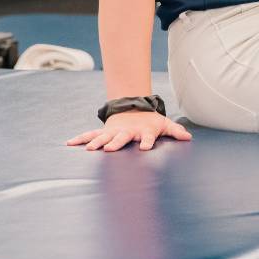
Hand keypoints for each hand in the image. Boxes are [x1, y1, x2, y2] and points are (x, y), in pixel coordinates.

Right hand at [67, 110, 191, 152]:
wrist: (134, 108)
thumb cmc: (151, 121)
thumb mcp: (164, 124)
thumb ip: (176, 131)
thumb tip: (189, 137)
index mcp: (143, 131)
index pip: (146, 137)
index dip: (146, 141)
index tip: (144, 147)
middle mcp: (127, 131)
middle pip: (121, 137)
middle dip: (115, 143)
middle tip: (109, 149)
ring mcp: (114, 131)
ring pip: (104, 137)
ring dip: (97, 142)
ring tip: (90, 149)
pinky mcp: (104, 132)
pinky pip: (90, 135)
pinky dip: (81, 139)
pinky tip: (70, 143)